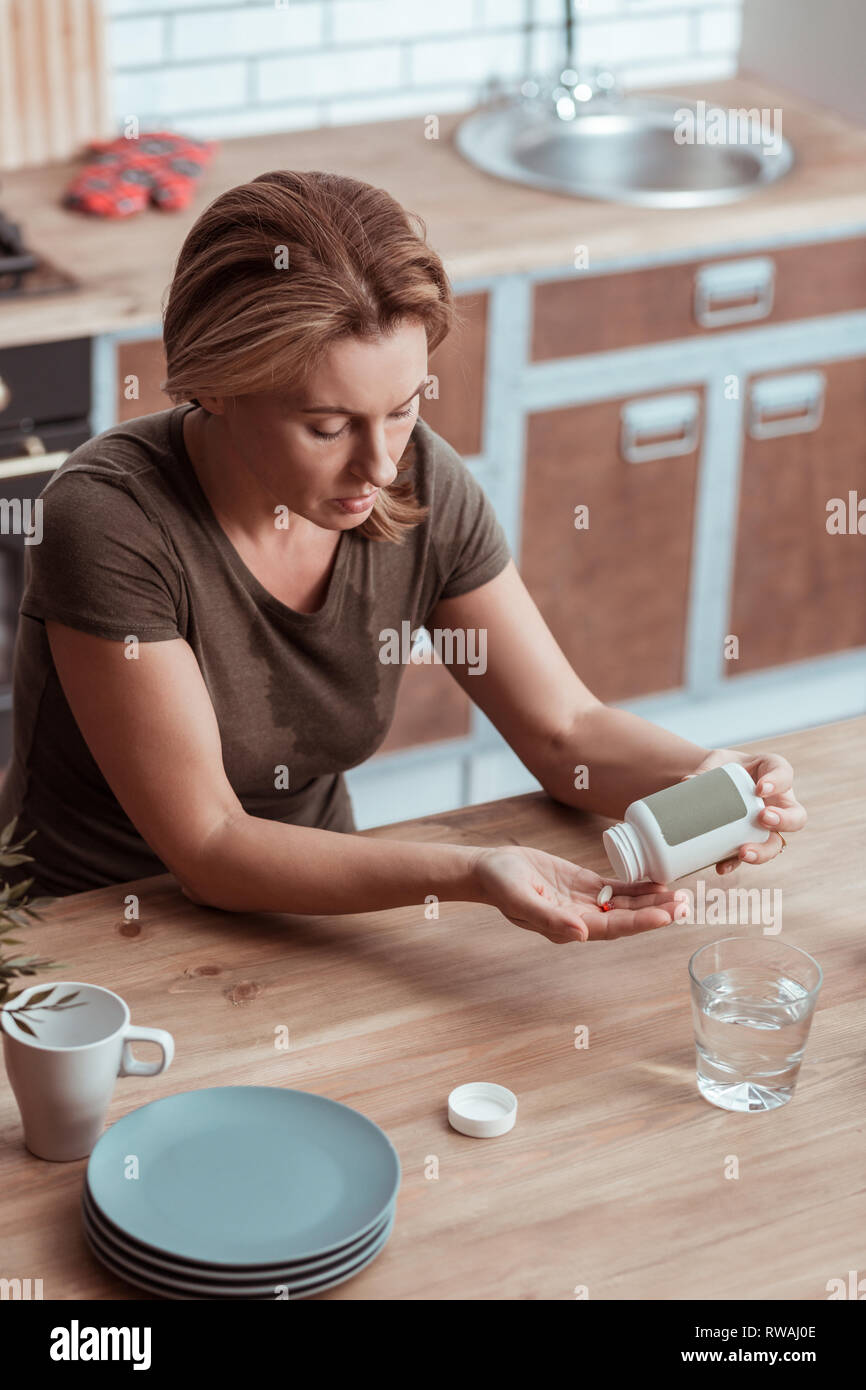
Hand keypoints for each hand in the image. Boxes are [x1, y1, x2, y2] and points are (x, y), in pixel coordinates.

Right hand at [471, 845, 683, 943]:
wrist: (489, 869)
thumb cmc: (500, 885)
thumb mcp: (520, 899)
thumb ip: (549, 919)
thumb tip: (580, 935)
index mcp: (569, 926)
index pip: (614, 927)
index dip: (641, 922)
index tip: (667, 915)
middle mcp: (582, 918)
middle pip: (627, 918)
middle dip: (656, 911)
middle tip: (686, 903)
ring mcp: (585, 902)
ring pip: (626, 903)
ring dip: (652, 899)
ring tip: (680, 894)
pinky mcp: (584, 885)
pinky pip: (616, 888)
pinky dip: (637, 885)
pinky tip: (657, 880)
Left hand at [681, 748, 805, 873]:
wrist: (715, 782)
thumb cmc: (723, 767)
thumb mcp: (716, 762)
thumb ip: (704, 771)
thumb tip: (687, 781)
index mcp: (773, 774)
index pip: (784, 775)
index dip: (778, 782)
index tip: (761, 788)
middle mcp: (778, 803)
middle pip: (796, 817)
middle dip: (784, 821)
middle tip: (763, 818)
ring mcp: (766, 827)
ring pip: (776, 844)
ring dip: (763, 851)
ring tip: (745, 852)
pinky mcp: (749, 841)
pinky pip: (747, 855)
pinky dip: (733, 863)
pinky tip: (721, 867)